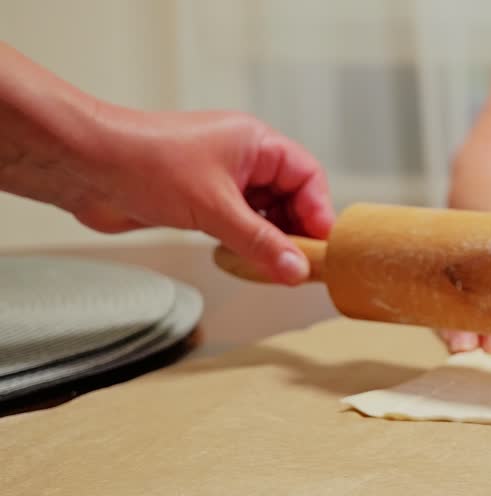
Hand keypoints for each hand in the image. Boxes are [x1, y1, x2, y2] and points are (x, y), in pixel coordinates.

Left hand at [76, 108, 333, 284]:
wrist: (84, 166)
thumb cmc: (144, 162)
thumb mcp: (214, 208)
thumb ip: (260, 242)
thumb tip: (297, 270)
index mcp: (255, 143)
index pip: (307, 176)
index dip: (318, 212)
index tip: (321, 247)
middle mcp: (243, 159)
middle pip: (291, 198)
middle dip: (295, 232)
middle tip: (300, 266)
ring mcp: (222, 180)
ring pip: (265, 215)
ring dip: (270, 242)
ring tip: (273, 268)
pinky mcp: (201, 201)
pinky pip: (239, 225)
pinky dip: (246, 244)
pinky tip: (245, 262)